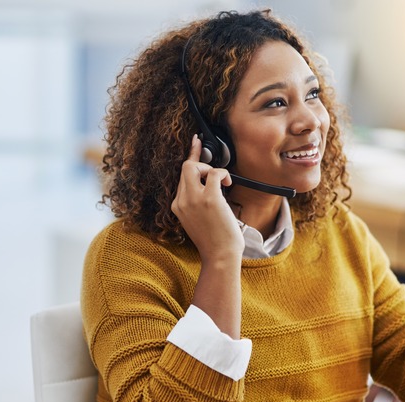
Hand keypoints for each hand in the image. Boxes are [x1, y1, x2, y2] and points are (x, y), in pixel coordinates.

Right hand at [172, 135, 243, 337]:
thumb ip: (197, 202)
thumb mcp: (197, 220)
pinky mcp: (209, 198)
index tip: (195, 143)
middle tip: (211, 163)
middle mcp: (181, 200)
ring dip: (210, 168)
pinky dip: (222, 173)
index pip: (181, 177)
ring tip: (222, 182)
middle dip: (199, 160)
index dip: (190, 158)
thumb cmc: (214, 241)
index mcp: (177, 206)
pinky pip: (213, 173)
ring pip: (194, 166)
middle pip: (185, 167)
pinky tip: (227, 183)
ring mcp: (193, 199)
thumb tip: (210, 184)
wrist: (219, 256)